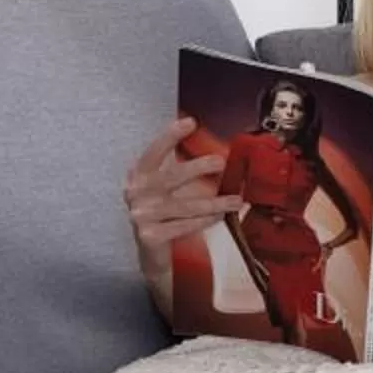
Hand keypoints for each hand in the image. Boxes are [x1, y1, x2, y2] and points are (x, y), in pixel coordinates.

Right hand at [124, 117, 242, 250]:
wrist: (147, 250)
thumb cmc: (160, 212)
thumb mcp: (161, 188)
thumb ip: (176, 170)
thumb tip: (214, 153)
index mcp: (138, 175)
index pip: (153, 152)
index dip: (169, 136)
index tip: (190, 122)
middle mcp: (136, 194)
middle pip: (170, 177)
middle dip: (197, 168)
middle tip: (221, 162)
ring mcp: (142, 216)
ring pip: (185, 206)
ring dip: (214, 203)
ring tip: (236, 200)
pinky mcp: (151, 236)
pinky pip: (185, 226)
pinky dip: (204, 221)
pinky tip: (220, 217)